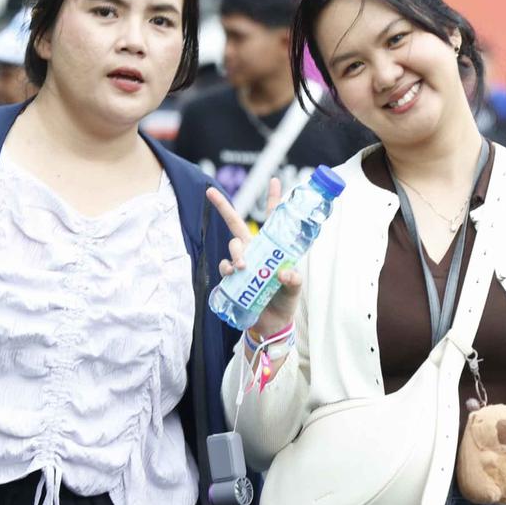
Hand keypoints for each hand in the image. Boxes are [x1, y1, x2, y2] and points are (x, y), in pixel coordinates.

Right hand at [206, 178, 302, 337]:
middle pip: (236, 224)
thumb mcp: (294, 290)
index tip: (273, 179)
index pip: (272, 220)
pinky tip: (233, 275)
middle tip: (211, 193)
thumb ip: (293, 281)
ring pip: (233, 246)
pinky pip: (225, 266)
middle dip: (223, 208)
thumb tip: (285, 273)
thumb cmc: (284, 302)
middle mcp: (255, 251)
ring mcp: (243, 263)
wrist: (271, 324)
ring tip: (242, 267)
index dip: (272, 200)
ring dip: (235, 253)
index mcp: (272, 248)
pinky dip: (227, 269)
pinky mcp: (233, 278)